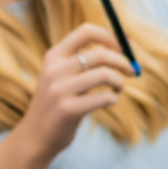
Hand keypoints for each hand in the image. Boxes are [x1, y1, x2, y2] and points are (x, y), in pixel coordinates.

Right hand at [16, 24, 130, 158]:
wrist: (35, 136)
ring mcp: (59, 90)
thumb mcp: (63, 75)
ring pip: (104, 75)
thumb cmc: (59, 102)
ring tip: (118, 89)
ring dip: (119, 82)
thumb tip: (127, 41)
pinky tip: (109, 102)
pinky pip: (104, 97)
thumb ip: (88, 59)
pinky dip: (113, 99)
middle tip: (132, 70)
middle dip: (123, 61)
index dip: (110, 37)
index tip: (125, 47)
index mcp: (53, 56)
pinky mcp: (68, 109)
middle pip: (100, 54)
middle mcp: (54, 70)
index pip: (86, 32)